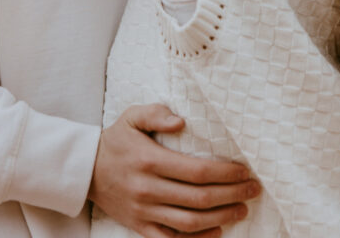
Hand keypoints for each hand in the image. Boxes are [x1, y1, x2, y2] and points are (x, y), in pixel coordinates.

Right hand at [89, 104, 259, 237]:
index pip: (196, 171)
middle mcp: (148, 190)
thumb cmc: (116, 140)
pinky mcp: (140, 227)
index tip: (244, 170)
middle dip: (231, 195)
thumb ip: (156, 113)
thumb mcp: (132, 117)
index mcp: (150, 161)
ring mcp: (144, 212)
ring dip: (221, 218)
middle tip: (253, 189)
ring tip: (242, 209)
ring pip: (189, 223)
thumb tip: (181, 121)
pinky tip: (217, 231)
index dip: (225, 173)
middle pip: (199, 199)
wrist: (85, 170)